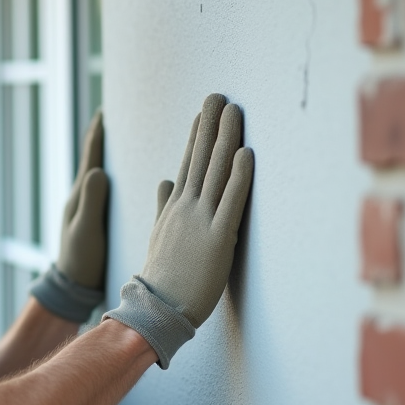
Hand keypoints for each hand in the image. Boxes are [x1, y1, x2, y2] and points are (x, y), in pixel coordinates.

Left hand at [57, 110, 108, 289]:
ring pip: (99, 172)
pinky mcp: (96, 218)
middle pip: (93, 158)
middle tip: (114, 112)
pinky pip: (105, 189)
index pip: (90, 156)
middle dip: (102, 136)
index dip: (98, 133)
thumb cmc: (80, 261)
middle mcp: (82, 197)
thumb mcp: (87, 231)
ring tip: (121, 136)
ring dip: (108, 152)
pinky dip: (114, 174)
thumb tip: (98, 170)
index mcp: (80, 196)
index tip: (105, 109)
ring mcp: (87, 207)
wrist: (73, 287)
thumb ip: (92, 202)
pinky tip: (122, 174)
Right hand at [141, 93, 252, 326]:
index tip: (204, 111)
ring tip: (233, 110)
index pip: (187, 163)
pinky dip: (239, 176)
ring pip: (214, 172)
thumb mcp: (159, 234)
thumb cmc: (162, 277)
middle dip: (210, 124)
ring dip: (225, 138)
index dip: (197, 135)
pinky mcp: (218, 239)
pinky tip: (246, 154)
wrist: (158, 309)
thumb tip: (164, 181)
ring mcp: (201, 221)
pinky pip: (231, 202)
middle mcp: (186, 208)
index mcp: (174, 207)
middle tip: (218, 95)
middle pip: (200, 158)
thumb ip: (162, 206)